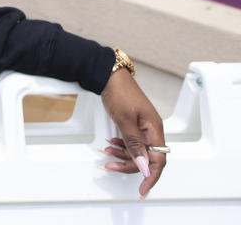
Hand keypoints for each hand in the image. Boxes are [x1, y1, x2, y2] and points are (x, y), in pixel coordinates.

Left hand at [100, 69, 165, 196]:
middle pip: (146, 158)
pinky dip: (121, 146)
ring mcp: (143, 128)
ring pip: (136, 151)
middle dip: (129, 164)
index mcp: (155, 130)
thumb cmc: (119, 93)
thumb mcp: (125, 121)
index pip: (158, 161)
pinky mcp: (134, 125)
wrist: (109, 76)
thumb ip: (134, 144)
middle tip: (111, 165)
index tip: (142, 189)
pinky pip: (131, 142)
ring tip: (107, 153)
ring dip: (122, 155)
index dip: (150, 176)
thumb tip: (143, 166)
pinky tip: (110, 144)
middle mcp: (152, 130)